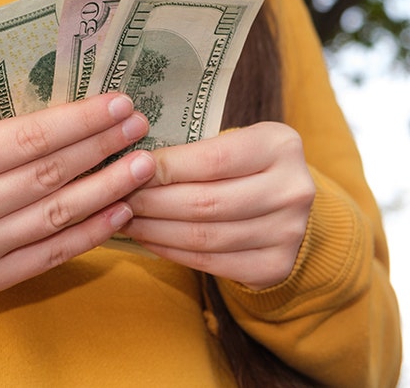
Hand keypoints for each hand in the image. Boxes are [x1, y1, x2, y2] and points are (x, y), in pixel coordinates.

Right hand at [0, 93, 154, 295]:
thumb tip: (74, 96)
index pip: (29, 138)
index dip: (80, 121)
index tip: (119, 103)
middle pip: (49, 176)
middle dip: (102, 148)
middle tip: (138, 126)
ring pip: (57, 216)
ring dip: (108, 189)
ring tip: (142, 165)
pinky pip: (52, 254)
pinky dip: (92, 232)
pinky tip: (121, 209)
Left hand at [120, 122, 315, 290]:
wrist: (288, 207)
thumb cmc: (247, 166)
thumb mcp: (236, 142)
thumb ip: (195, 149)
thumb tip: (130, 161)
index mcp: (281, 145)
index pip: (213, 159)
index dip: (165, 168)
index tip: (128, 168)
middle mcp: (292, 189)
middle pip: (206, 202)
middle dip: (152, 201)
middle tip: (117, 198)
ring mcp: (288, 232)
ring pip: (204, 236)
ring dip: (155, 230)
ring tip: (126, 219)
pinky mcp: (275, 266)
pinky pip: (211, 262)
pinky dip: (172, 252)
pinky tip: (149, 240)